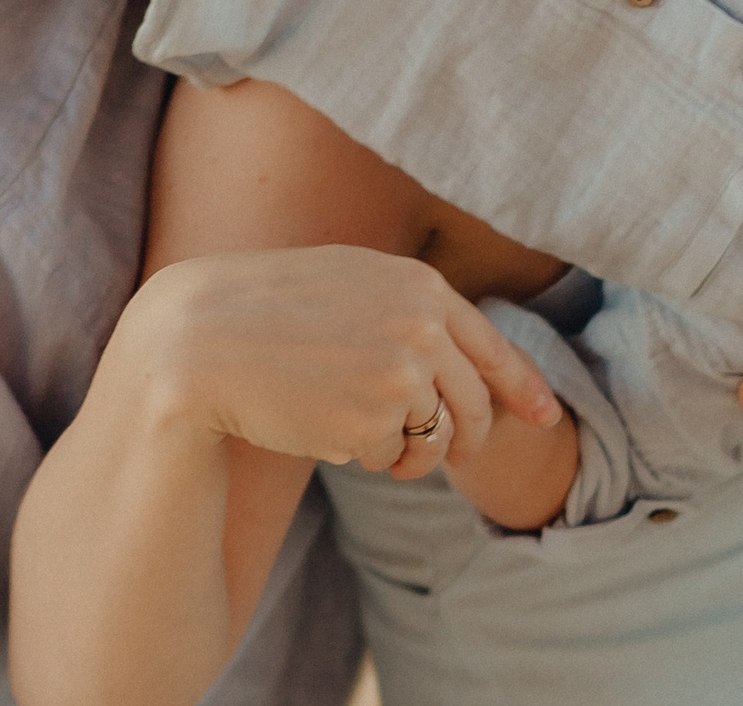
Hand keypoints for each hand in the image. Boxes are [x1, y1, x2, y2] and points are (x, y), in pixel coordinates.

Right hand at [117, 246, 559, 478]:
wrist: (197, 341)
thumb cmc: (260, 313)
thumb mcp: (344, 285)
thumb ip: (403, 309)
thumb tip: (447, 359)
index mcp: (417, 284)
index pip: (490, 344)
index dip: (522, 386)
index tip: (545, 417)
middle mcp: (422, 323)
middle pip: (474, 404)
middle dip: (465, 439)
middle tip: (441, 457)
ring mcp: (402, 372)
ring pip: (439, 440)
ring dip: (411, 456)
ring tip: (357, 436)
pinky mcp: (375, 419)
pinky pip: (391, 459)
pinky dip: (365, 457)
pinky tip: (320, 428)